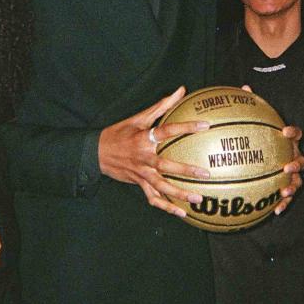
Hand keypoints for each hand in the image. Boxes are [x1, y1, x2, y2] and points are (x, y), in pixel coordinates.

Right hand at [98, 86, 208, 215]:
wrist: (97, 153)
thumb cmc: (120, 132)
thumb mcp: (139, 118)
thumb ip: (162, 105)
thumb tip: (181, 90)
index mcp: (144, 138)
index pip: (167, 130)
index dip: (186, 127)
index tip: (206, 125)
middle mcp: (143, 157)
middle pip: (166, 166)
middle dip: (186, 170)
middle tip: (206, 173)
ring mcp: (141, 173)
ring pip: (161, 187)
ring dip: (180, 194)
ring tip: (198, 199)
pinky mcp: (139, 184)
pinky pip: (154, 198)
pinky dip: (167, 207)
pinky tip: (181, 213)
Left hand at [239, 85, 303, 214]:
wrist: (262, 160)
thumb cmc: (260, 139)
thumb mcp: (255, 125)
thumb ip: (252, 108)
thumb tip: (244, 87)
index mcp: (287, 142)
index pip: (296, 134)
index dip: (293, 132)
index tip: (286, 131)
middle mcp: (293, 157)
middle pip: (302, 159)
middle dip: (297, 163)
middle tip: (286, 166)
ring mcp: (291, 174)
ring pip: (298, 180)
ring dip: (293, 186)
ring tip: (284, 191)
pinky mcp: (285, 187)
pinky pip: (287, 197)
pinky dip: (283, 204)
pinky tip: (275, 211)